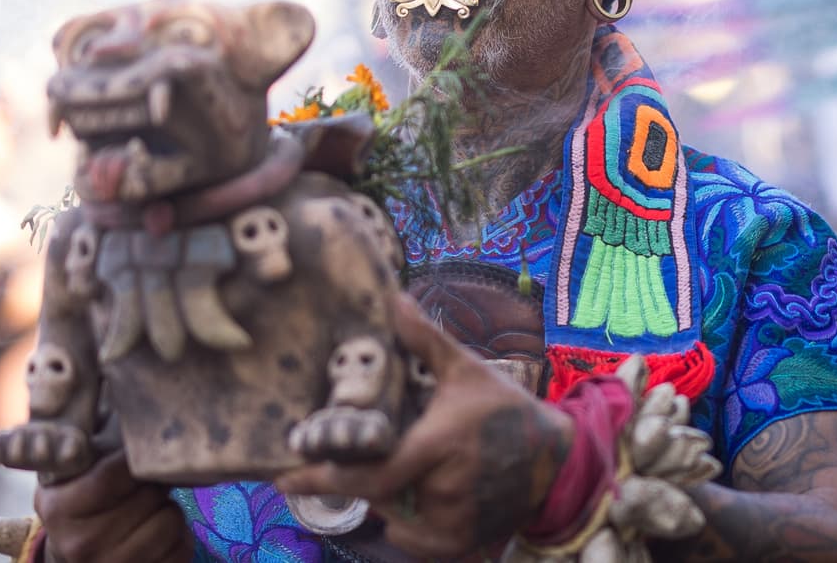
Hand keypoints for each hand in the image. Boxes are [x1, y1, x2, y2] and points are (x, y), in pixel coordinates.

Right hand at [34, 449, 194, 562]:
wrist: (71, 559)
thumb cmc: (79, 502)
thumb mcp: (70, 472)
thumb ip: (90, 437)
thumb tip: (124, 386)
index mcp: (59, 507)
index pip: (117, 473)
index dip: (138, 458)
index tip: (140, 453)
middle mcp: (79, 543)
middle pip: (150, 495)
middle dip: (153, 484)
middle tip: (142, 485)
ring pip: (171, 521)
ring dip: (166, 511)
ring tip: (146, 511)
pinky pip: (182, 548)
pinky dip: (178, 537)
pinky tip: (154, 534)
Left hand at [276, 293, 572, 557]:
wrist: (555, 458)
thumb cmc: (505, 408)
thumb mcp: (467, 369)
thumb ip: (426, 339)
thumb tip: (395, 298)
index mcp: (440, 445)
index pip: (371, 474)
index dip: (323, 480)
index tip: (281, 478)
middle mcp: (445, 489)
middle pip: (377, 494)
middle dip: (361, 477)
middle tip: (352, 456)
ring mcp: (454, 521)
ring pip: (392, 516)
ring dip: (386, 496)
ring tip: (407, 466)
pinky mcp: (462, 542)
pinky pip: (411, 539)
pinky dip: (405, 521)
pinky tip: (420, 491)